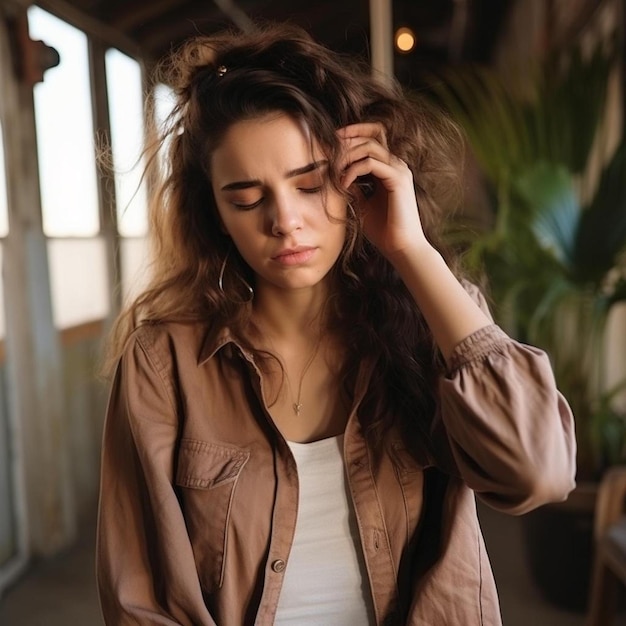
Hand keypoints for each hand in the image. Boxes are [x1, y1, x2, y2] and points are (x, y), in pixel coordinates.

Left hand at [338, 123, 430, 261]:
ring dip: (347, 155)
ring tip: (333, 170)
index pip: (374, 137)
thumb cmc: (384, 230)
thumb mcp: (362, 204)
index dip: (354, 133)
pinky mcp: (398, 180)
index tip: (332, 141)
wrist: (401, 248)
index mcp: (390, 168)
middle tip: (327, 150)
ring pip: (369, 146)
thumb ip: (354, 187)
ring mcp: (399, 170)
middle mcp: (396, 165)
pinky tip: (343, 184)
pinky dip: (352, 171)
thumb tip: (337, 175)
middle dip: (347, 139)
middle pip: (372, 135)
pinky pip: (370, 164)